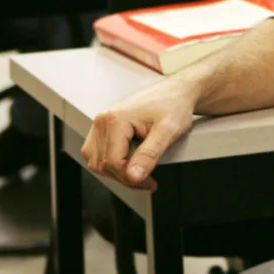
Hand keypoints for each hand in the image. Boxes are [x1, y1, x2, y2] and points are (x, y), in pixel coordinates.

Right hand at [80, 78, 196, 191]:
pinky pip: (98, 154)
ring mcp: (101, 123)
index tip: (150, 182)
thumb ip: (149, 154)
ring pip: (96, 161)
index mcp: (114, 120)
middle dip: (125, 178)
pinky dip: (112, 164)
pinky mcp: (104, 127)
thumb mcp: (168, 131)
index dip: (130, 178)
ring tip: (141, 174)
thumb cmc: (174, 105)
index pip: (112, 162)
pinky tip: (131, 164)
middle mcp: (102, 120)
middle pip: (103, 164)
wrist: (177, 91)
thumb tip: (133, 177)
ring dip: (117, 173)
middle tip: (148, 181)